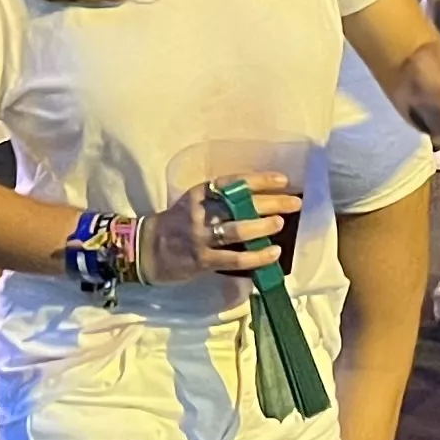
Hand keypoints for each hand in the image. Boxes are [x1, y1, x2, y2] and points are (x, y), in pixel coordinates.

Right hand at [141, 179, 295, 285]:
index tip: (283, 180)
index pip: (233, 182)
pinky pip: (233, 258)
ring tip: (280, 223)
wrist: (145, 249)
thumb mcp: (194, 204)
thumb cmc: (176, 225)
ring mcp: (200, 236)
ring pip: (237, 229)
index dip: (260, 180)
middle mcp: (200, 211)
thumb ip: (219, 202)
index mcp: (199, 193)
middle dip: (270, 202)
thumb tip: (260, 203)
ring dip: (262, 226)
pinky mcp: (201, 259)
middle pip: (239, 203)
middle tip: (294, 202)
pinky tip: (272, 253)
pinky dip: (255, 256)